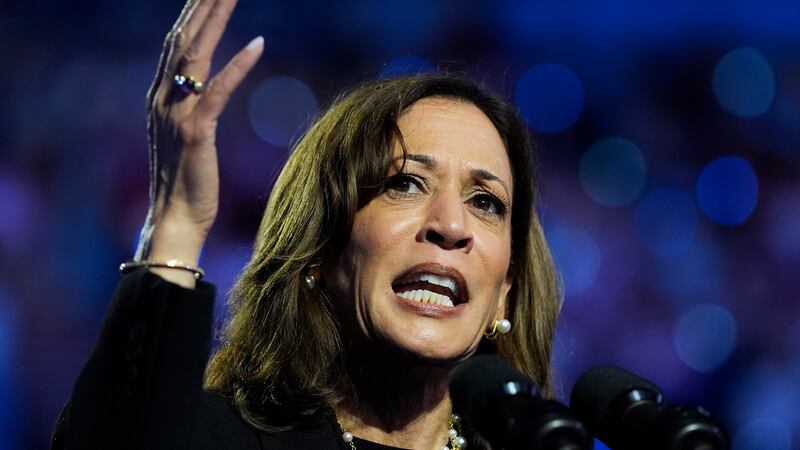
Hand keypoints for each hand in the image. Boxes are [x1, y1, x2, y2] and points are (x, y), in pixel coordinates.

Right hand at [135, 0, 262, 273]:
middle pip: (182, 39)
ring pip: (195, 54)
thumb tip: (204, 84)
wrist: (174, 220)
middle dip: (200, 6)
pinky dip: (237, 65)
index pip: (175, 44)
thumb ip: (191, 105)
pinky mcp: (196, 132)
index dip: (191, 14)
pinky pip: (218, 91)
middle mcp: (162, 98)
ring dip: (215, 20)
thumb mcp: (185, 135)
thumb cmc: (185, 181)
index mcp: (160, 97)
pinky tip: (258, 43)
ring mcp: (176, 114)